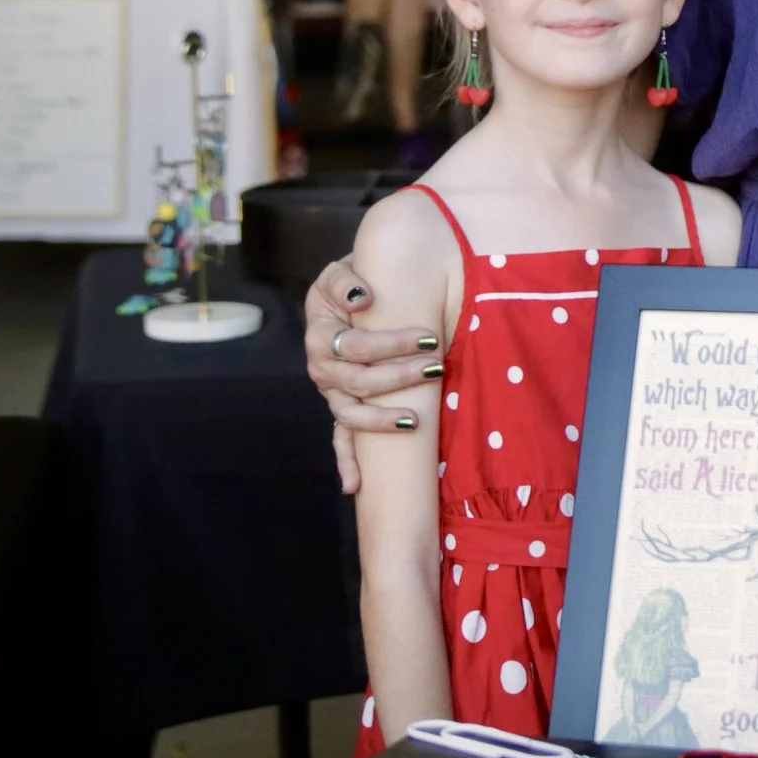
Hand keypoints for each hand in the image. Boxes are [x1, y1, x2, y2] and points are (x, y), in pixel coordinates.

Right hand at [304, 255, 439, 492]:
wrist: (347, 292)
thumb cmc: (350, 282)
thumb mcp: (340, 272)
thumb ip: (346, 281)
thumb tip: (363, 296)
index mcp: (321, 334)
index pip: (356, 346)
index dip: (391, 344)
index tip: (429, 338)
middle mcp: (321, 367)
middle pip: (359, 382)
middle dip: (399, 377)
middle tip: (436, 367)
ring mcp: (331, 391)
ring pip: (351, 415)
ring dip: (381, 421)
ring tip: (414, 422)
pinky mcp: (340, 405)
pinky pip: (340, 439)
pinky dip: (346, 462)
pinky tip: (355, 486)